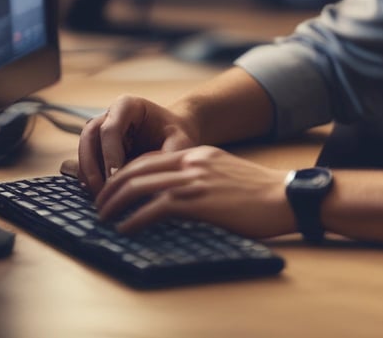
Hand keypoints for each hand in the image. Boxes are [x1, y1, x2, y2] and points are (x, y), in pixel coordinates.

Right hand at [78, 95, 198, 194]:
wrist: (173, 134)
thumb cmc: (177, 134)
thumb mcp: (180, 140)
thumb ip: (168, 154)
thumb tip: (154, 178)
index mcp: (127, 105)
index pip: (110, 128)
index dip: (110, 153)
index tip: (116, 176)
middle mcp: (109, 115)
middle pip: (90, 137)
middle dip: (93, 165)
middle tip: (104, 190)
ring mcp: (100, 130)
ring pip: (84, 149)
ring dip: (88, 173)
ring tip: (100, 196)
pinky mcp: (97, 147)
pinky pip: (86, 161)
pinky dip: (89, 177)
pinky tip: (99, 194)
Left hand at [94, 146, 294, 237]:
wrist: (283, 196)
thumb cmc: (259, 192)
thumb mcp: (225, 173)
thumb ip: (200, 177)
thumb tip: (177, 196)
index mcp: (198, 153)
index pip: (149, 158)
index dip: (124, 173)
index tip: (112, 189)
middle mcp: (192, 161)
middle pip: (137, 169)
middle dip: (112, 187)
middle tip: (99, 204)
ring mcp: (194, 179)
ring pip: (140, 186)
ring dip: (115, 203)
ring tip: (103, 217)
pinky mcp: (198, 200)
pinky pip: (155, 208)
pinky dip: (134, 219)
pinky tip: (125, 228)